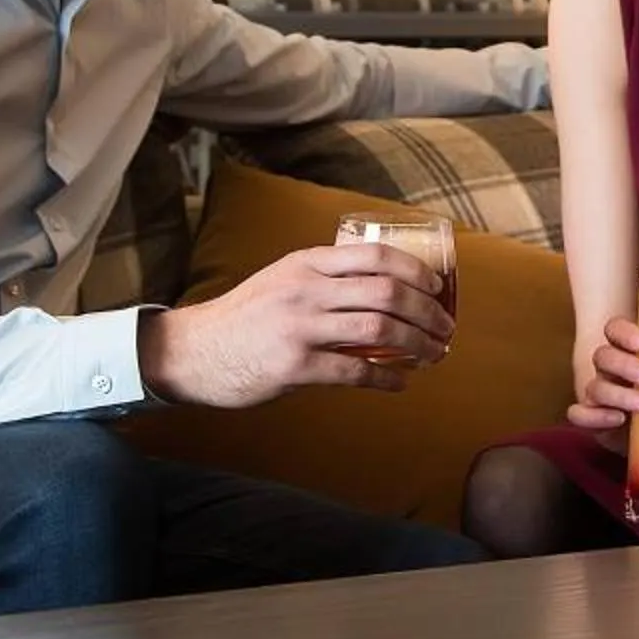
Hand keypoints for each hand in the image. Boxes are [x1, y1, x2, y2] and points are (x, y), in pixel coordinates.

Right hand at [138, 242, 454, 409]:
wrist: (193, 351)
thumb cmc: (245, 316)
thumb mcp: (282, 279)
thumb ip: (324, 277)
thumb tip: (383, 287)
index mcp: (306, 263)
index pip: (375, 256)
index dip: (415, 271)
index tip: (437, 287)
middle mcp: (306, 290)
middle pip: (387, 293)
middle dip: (427, 312)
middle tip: (445, 328)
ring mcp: (300, 328)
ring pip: (379, 332)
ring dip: (417, 345)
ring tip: (433, 355)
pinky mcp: (294, 367)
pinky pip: (355, 373)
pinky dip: (386, 379)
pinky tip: (400, 383)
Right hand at [565, 321, 638, 440]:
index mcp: (628, 349)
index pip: (614, 329)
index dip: (623, 331)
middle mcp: (609, 368)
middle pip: (603, 356)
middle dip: (626, 365)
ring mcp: (598, 393)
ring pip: (595, 386)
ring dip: (619, 395)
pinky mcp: (592, 420)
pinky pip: (578, 415)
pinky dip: (592, 417)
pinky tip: (616, 421)